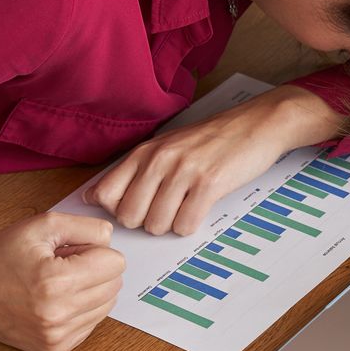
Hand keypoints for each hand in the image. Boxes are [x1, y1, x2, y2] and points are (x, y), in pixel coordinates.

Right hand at [0, 214, 125, 350]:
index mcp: (56, 281)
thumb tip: (112, 241)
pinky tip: (53, 302)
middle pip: (115, 286)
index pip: (116, 264)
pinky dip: (79, 311)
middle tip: (62, 265)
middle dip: (96, 270)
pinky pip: (90, 325)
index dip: (96, 251)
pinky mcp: (54, 350)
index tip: (71, 251)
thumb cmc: (3, 252)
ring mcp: (56, 337)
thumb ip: (88, 227)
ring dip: (89, 291)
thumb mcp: (44, 224)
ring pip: (106, 307)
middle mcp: (58, 314)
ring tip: (56, 283)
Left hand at [83, 84, 344, 235]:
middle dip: (145, 223)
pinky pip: (185, 225)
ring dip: (171, 225)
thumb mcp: (167, 146)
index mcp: (145, 151)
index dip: (116, 211)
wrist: (257, 124)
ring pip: (156, 224)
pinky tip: (200, 209)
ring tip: (186, 207)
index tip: (134, 211)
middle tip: (166, 210)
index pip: (105, 194)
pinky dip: (191, 226)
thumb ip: (133, 171)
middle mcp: (160, 159)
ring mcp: (184, 171)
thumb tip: (93, 197)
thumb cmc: (212, 140)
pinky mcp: (209, 184)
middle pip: (129, 217)